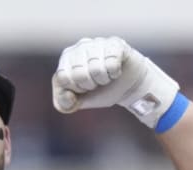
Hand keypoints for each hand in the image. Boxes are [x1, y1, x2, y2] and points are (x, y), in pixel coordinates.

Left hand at [51, 36, 179, 127]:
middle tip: (97, 82)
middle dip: (91, 85)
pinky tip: (116, 70)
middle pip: (79, 74)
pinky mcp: (115, 43)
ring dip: (104, 79)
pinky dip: (115, 73)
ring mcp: (98, 42)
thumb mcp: (81, 100)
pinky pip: (112, 63)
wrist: (129, 86)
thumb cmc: (102, 90)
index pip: (63, 78)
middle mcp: (80, 46)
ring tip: (107, 75)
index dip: (76, 88)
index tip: (84, 87)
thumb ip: (65, 103)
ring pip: (97, 69)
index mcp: (67, 58)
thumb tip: (68, 96)